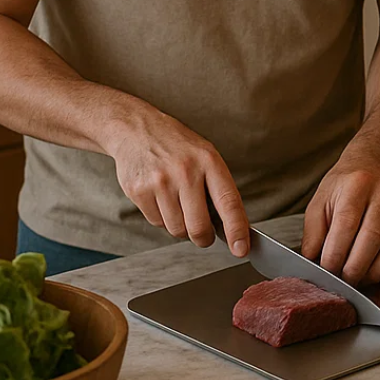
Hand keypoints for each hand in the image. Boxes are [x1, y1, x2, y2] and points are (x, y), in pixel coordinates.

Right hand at [107, 107, 248, 256]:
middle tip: (205, 235)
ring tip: (179, 204)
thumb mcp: (207, 156)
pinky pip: (157, 223)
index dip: (237, 229)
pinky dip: (163, 218)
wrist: (138, 130)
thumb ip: (218, 188)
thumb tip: (231, 228)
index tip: (241, 250)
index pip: (228, 202)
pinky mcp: (139, 191)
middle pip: (198, 226)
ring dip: (182, 226)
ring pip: (177, 229)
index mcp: (209, 161)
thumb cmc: (180, 148)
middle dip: (204, 238)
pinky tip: (162, 198)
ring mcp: (160, 182)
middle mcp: (185, 171)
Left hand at [301, 152, 379, 283]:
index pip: (346, 224)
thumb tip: (312, 260)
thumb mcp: (321, 199)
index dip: (336, 253)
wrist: (375, 165)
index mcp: (357, 185)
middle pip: (372, 237)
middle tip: (343, 280)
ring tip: (361, 279)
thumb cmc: (347, 185)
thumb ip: (314, 230)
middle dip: (356, 267)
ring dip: (377, 270)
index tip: (327, 270)